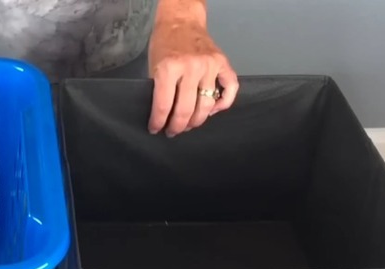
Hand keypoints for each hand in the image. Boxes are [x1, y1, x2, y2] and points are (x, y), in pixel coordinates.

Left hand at [148, 20, 238, 136]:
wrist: (181, 21)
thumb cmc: (164, 44)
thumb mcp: (154, 67)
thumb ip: (159, 90)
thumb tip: (164, 117)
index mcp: (169, 68)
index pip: (164, 106)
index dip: (158, 122)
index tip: (155, 129)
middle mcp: (191, 68)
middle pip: (187, 110)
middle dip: (178, 126)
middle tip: (173, 131)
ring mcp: (210, 66)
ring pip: (207, 105)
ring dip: (197, 120)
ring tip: (189, 125)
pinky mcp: (223, 63)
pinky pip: (230, 89)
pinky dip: (224, 104)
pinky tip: (213, 111)